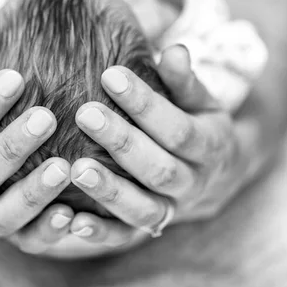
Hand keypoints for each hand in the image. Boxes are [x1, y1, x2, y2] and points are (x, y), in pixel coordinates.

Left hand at [66, 45, 263, 247]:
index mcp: (210, 145)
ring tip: (74, 169)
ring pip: (143, 208)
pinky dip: (100, 233)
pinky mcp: (148, 228)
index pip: (177, 127)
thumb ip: (183, 80)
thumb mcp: (199, 99)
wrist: (214, 173)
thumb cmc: (195, 122)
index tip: (109, 74)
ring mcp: (171, 210)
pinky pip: (125, 236)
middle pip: (158, 168)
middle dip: (121, 141)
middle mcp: (193, 183)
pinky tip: (71, 222)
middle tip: (85, 114)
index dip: (144, 103)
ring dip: (109, 191)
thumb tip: (175, 49)